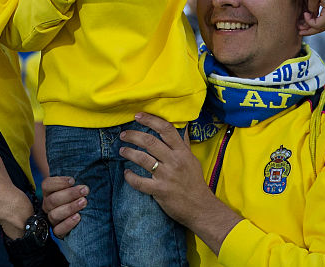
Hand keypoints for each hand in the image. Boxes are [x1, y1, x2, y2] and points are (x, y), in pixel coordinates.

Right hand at [40, 175, 87, 238]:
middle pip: (52, 200)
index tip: (73, 180)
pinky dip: (68, 223)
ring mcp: (51, 219)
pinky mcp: (57, 232)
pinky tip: (78, 217)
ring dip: (70, 207)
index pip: (46, 185)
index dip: (59, 182)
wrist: (76, 218)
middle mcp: (47, 205)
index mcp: (48, 193)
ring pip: (55, 214)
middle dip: (70, 194)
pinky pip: (58, 230)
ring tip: (84, 202)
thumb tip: (84, 172)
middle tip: (84, 190)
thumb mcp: (72, 188)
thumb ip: (73, 182)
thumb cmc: (76, 198)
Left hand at [121, 112, 240, 253]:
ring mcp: (167, 176)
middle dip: (133, 135)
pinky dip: (130, 176)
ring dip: (129, 153)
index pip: (166, 129)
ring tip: (122, 150)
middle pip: (150, 141)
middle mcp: (175, 161)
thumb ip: (184, 144)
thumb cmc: (195, 182)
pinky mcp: (160, 191)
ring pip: (142, 159)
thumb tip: (183, 127)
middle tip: (123, 135)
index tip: (138, 116)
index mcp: (182, 152)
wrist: (201, 208)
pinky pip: (139, 182)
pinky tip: (126, 173)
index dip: (150, 120)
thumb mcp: (193, 160)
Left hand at [299, 0, 324, 35]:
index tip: (304, 14)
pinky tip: (308, 22)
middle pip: (321, 28)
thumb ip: (311, 7)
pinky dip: (317, 22)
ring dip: (313, 28)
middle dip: (309, 31)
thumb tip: (310, 15)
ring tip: (302, 28)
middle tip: (299, 32)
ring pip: (324, 25)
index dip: (309, 22)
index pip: (318, 25)